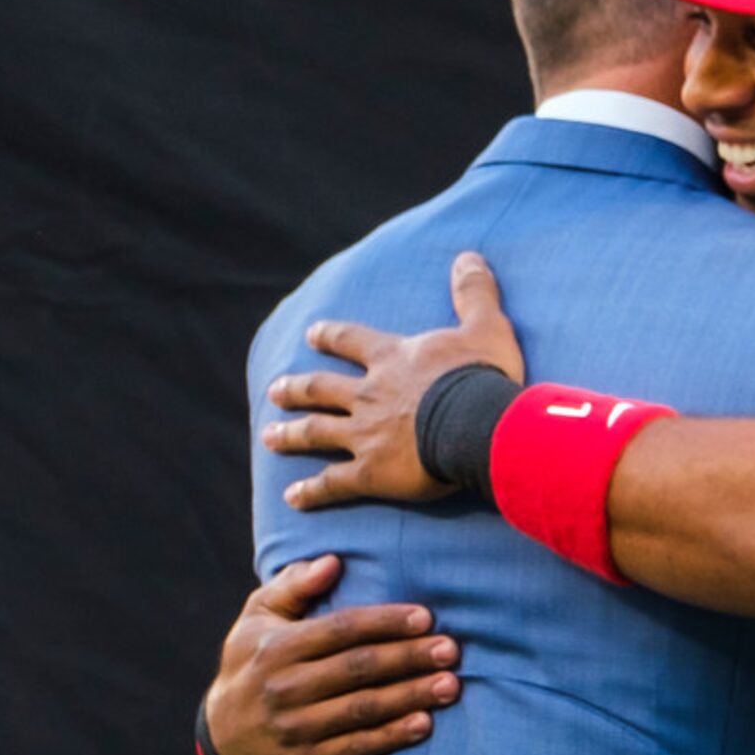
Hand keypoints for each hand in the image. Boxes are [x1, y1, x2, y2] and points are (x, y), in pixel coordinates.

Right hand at [203, 555, 461, 754]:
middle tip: (451, 650)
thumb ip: (293, 586)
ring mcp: (295, 727)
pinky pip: (355, 747)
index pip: (341, 629)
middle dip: (409, 657)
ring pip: (362, 708)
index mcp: (278, 646)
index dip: (385, 622)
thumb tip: (333, 561)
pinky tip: (424, 724)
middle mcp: (285, 686)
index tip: (426, 617)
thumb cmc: (253, 663)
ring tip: (450, 686)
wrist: (222, 736)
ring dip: (410, 696)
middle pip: (359, 668)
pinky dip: (391, 737)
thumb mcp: (258, 618)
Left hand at [263, 251, 524, 509]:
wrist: (478, 426)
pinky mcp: (370, 473)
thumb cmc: (483, 378)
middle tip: (275, 391)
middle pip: (321, 388)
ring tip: (269, 437)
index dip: (331, 336)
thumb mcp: (486, 327)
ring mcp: (364, 434)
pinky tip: (292, 497)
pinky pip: (333, 483)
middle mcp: (368, 395)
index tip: (312, 335)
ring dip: (291, 434)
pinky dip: (311, 491)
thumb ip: (474, 293)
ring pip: (316, 432)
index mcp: (392, 360)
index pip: (352, 341)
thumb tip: (469, 256)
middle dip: (295, 389)